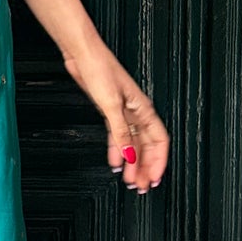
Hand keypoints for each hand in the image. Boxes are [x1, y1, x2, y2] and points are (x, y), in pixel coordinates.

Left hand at [62, 37, 168, 193]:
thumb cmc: (100, 69)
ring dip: (132, 163)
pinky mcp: (109, 110)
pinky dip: (118, 151)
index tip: (153, 178)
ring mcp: (123, 111)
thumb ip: (120, 133)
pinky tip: (115, 162)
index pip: (159, 141)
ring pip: (133, 143)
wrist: (82, 54)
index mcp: (143, 109)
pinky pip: (118, 136)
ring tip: (130, 180)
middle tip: (141, 186)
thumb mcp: (111, 105)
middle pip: (147, 146)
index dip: (159, 162)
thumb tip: (129, 155)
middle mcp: (136, 111)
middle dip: (146, 167)